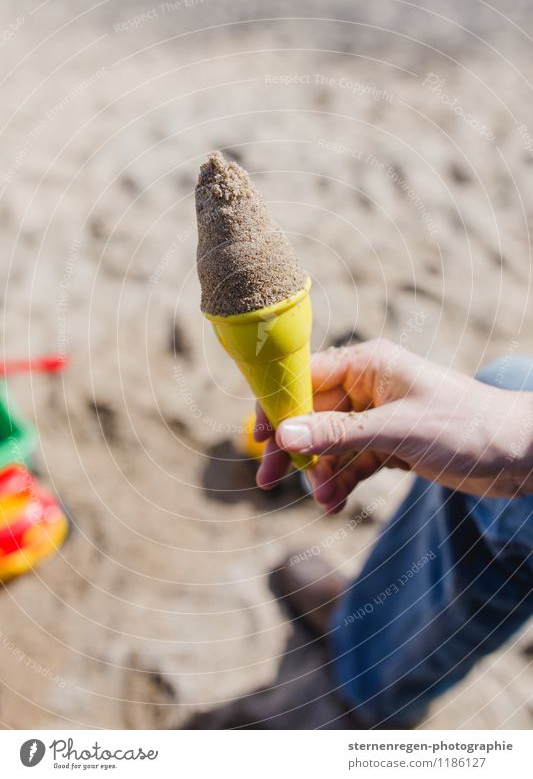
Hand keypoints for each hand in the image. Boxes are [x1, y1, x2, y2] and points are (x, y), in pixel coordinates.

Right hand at [254, 339, 532, 512]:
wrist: (519, 454)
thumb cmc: (466, 426)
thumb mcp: (398, 431)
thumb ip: (339, 434)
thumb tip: (283, 436)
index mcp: (368, 365)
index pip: (306, 376)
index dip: (278, 405)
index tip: (258, 437)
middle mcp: (369, 387)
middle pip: (312, 413)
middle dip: (293, 447)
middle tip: (267, 479)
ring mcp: (378, 417)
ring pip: (330, 443)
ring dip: (320, 471)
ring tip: (320, 499)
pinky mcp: (390, 445)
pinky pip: (353, 462)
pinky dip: (342, 481)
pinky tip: (333, 503)